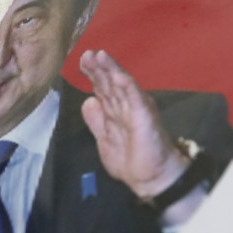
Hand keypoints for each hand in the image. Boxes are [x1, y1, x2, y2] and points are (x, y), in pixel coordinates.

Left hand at [79, 50, 187, 198]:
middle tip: (87, 53)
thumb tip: (88, 101)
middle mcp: (125, 105)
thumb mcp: (104, 139)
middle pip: (109, 82)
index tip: (82, 61)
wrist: (151, 178)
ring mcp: (135, 108)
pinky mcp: (145, 115)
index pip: (102, 88)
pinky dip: (126, 85)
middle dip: (98, 68)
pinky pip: (135, 98)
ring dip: (110, 69)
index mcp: (115, 111)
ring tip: (100, 55)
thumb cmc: (130, 160)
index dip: (92, 74)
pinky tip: (117, 75)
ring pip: (121, 84)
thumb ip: (95, 121)